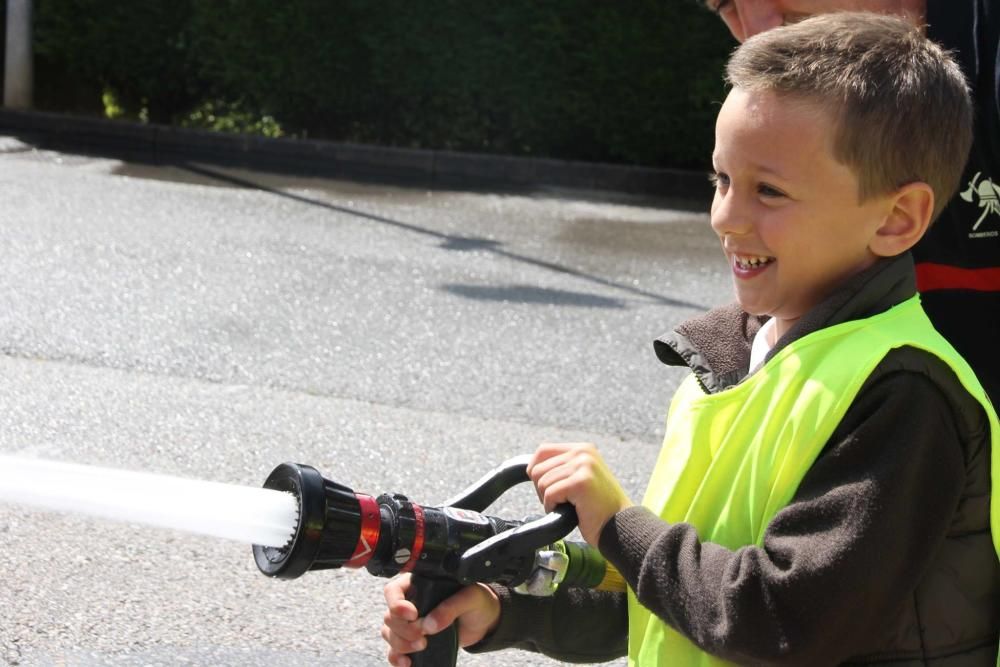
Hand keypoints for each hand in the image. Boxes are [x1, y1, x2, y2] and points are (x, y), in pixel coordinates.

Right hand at [381, 574, 500, 666]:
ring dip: (401, 644)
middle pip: (390, 617)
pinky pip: (395, 651)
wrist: (485, 621)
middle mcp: (410, 603)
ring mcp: (410, 624)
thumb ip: (451, 606)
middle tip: (423, 635)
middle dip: (404, 629)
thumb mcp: (470, 597)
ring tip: (422, 647)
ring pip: (390, 634)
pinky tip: (407, 663)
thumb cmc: (477, 601)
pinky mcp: (414, 641)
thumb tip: (430, 625)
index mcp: (419, 584)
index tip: (413, 615)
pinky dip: (397, 658)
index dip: (397, 604)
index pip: (393, 591)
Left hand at [527, 442, 632, 545]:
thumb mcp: (582, 478)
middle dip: (543, 489)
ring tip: (570, 506)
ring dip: (549, 500)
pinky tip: (571, 512)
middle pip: (538, 468)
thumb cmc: (599, 509)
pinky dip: (553, 507)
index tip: (547, 488)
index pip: (543, 451)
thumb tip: (531, 467)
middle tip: (563, 501)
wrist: (622, 527)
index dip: (537, 471)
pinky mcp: (581, 482)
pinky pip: (549, 494)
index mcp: (583, 449)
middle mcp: (583, 452)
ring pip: (542, 482)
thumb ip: (563, 467)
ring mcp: (584, 465)